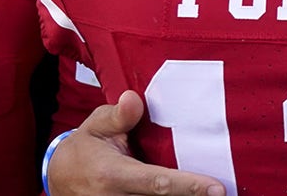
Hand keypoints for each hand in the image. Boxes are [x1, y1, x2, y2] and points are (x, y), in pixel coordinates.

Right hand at [46, 90, 225, 195]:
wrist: (60, 178)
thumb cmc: (85, 148)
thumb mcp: (95, 125)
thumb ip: (118, 115)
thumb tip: (134, 99)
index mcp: (113, 175)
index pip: (158, 183)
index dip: (189, 186)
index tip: (217, 189)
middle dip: (193, 195)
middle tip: (226, 190)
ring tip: (211, 190)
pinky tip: (193, 191)